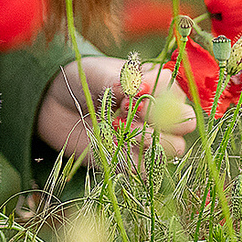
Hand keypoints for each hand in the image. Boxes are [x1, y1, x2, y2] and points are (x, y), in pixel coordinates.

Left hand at [35, 56, 193, 165]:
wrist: (55, 103)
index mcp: (158, 85)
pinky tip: (112, 145)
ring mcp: (150, 138)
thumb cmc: (82, 80)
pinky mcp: (134, 160)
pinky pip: (149, 168)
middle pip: (186, 123)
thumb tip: (137, 88)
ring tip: (117, 128)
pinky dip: (134, 159)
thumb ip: (119, 80)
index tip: (130, 95)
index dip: (158, 95)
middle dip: (160, 119)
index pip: (178, 92)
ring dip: (148, 139)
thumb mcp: (97, 73)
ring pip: (174, 148)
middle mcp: (160, 112)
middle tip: (127, 112)